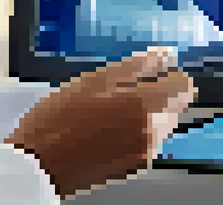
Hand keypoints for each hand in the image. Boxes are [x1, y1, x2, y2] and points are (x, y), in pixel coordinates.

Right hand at [6, 48, 196, 197]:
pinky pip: (146, 141)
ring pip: (160, 123)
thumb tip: (166, 55)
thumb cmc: (58, 120)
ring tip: (106, 111)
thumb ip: (137, 66)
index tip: (149, 72)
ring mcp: (146, 153)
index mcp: (146, 107)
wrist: (37, 166)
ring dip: (143, 113)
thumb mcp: (95, 80)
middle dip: (155, 93)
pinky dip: (133, 131)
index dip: (167, 74)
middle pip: (174, 105)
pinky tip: (103, 128)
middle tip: (117, 91)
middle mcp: (154, 133)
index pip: (184, 85)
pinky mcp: (134, 167)